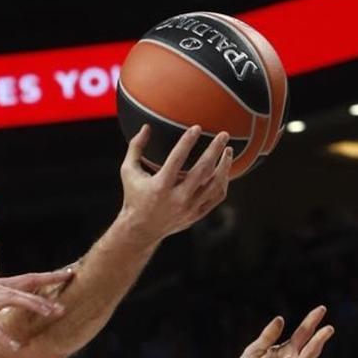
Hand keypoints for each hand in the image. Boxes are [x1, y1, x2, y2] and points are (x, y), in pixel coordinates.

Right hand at [0, 270, 72, 349]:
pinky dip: (3, 336)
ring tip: (51, 314)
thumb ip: (4, 300)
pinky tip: (15, 346)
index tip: (70, 274)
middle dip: (47, 292)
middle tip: (66, 302)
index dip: (49, 276)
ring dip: (33, 305)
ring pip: (11, 299)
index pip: (28, 278)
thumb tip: (27, 301)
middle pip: (24, 286)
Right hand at [118, 124, 233, 241]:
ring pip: (215, 185)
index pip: (177, 159)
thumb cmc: (134, 197)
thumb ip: (136, 148)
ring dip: (225, 166)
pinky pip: (217, 197)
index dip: (187, 141)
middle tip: (223, 135)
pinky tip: (224, 170)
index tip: (196, 128)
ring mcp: (189, 207)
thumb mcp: (128, 171)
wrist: (141, 230)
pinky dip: (223, 182)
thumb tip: (146, 127)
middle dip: (215, 150)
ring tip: (228, 151)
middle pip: (202, 170)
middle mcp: (177, 198)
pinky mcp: (196, 214)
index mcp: (160, 186)